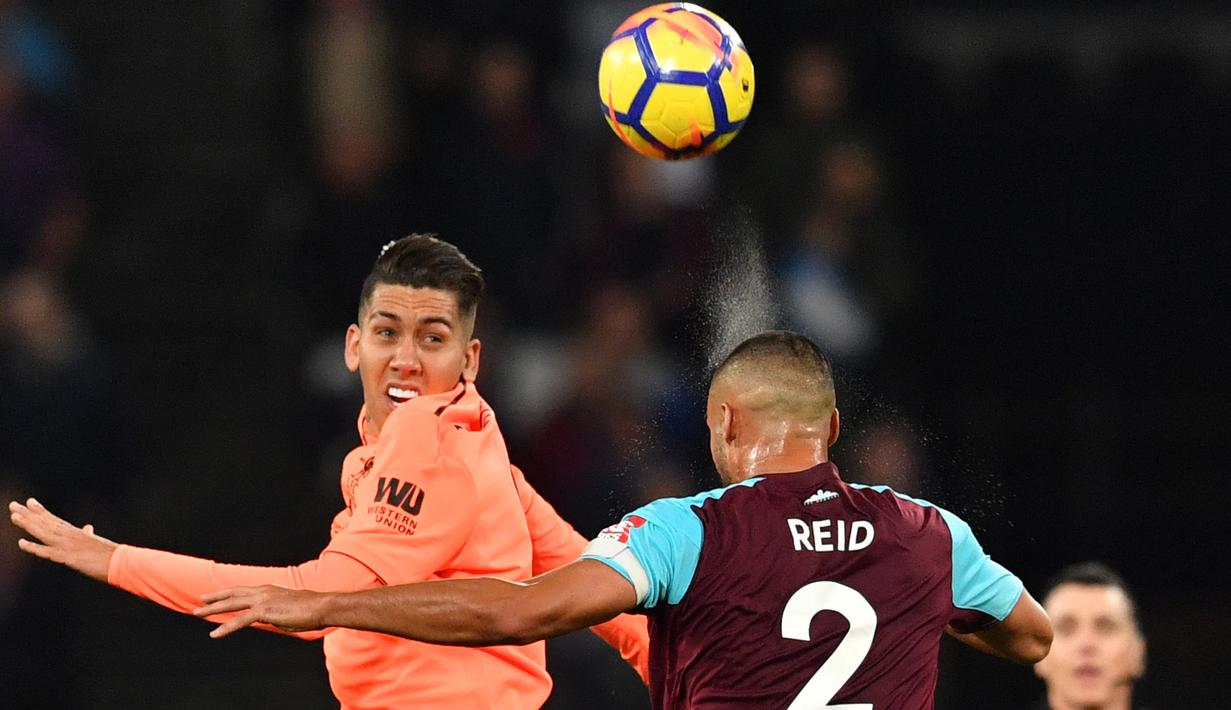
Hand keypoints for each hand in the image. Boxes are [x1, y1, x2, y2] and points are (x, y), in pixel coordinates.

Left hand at [8, 498, 116, 581]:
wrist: (120, 562)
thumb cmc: (110, 554)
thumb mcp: (97, 541)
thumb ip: (89, 534)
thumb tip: (88, 527)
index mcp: (76, 532)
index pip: (54, 519)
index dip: (40, 511)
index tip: (29, 502)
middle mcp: (69, 535)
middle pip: (45, 523)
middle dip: (28, 514)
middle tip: (13, 505)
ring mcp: (68, 545)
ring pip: (43, 533)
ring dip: (27, 524)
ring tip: (14, 516)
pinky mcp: (67, 557)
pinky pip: (47, 552)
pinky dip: (33, 548)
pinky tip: (21, 543)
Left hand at [194, 585, 332, 638]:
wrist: (321, 607)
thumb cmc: (310, 610)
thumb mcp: (287, 610)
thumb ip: (274, 613)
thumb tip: (269, 619)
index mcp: (269, 590)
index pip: (243, 591)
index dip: (228, 593)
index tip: (216, 595)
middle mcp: (263, 591)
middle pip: (233, 594)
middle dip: (215, 598)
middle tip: (200, 601)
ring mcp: (262, 600)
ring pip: (232, 605)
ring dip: (213, 609)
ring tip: (198, 613)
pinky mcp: (264, 611)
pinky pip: (240, 621)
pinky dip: (226, 627)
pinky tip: (215, 634)